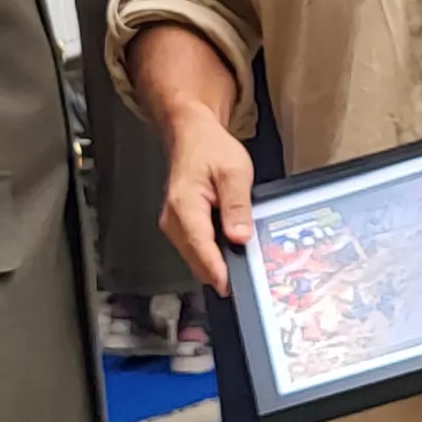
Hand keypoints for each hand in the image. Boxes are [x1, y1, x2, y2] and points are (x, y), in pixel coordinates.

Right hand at [157, 112, 257, 295]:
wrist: (193, 136)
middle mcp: (174, 219)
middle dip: (220, 271)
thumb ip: (237, 205)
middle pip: (196, 259)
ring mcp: (174, 225)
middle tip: (248, 278)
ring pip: (195, 258)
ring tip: (242, 263)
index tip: (230, 285)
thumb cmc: (209, 149)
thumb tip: (239, 236)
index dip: (216, 269)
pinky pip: (196, 249)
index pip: (200, 246)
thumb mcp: (234, 171)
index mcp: (185, 205)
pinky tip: (230, 251)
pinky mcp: (181, 227)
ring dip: (217, 264)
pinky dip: (212, 254)